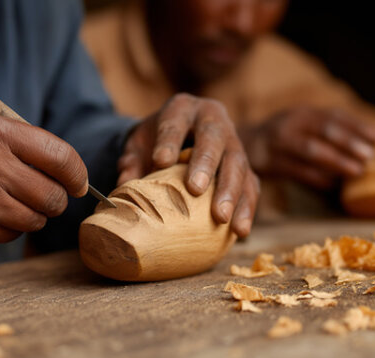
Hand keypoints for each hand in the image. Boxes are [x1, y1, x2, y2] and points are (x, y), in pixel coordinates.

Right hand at [0, 115, 88, 249]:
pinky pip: (7, 235)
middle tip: (45, 197)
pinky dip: (5, 227)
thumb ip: (26, 147)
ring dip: (31, 216)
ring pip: (33, 221)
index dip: (77, 175)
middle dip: (55, 200)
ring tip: (9, 201)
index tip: (77, 184)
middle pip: (52, 197)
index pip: (61, 158)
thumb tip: (73, 176)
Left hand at [117, 94, 259, 236]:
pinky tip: (240, 230)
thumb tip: (123, 185)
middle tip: (195, 189)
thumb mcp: (138, 145)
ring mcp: (234, 142)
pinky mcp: (245, 166)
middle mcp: (213, 120)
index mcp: (183, 109)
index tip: (160, 161)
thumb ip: (131, 162)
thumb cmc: (156, 142)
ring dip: (231, 192)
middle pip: (214, 139)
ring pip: (238, 164)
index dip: (169, 140)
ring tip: (222, 218)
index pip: (176, 122)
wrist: (179, 138)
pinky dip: (246, 208)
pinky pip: (251, 185)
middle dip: (205, 164)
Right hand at [241, 106, 374, 189]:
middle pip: (323, 130)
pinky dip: (317, 178)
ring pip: (311, 150)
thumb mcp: (304, 126)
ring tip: (357, 171)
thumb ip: (330, 131)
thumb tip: (371, 141)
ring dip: (336, 160)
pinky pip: (297, 171)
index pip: (333, 115)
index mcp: (303, 113)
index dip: (357, 125)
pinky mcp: (269, 162)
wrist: (245, 146)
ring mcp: (278, 142)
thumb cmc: (286, 139)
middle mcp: (290, 123)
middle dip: (349, 142)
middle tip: (369, 156)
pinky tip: (333, 185)